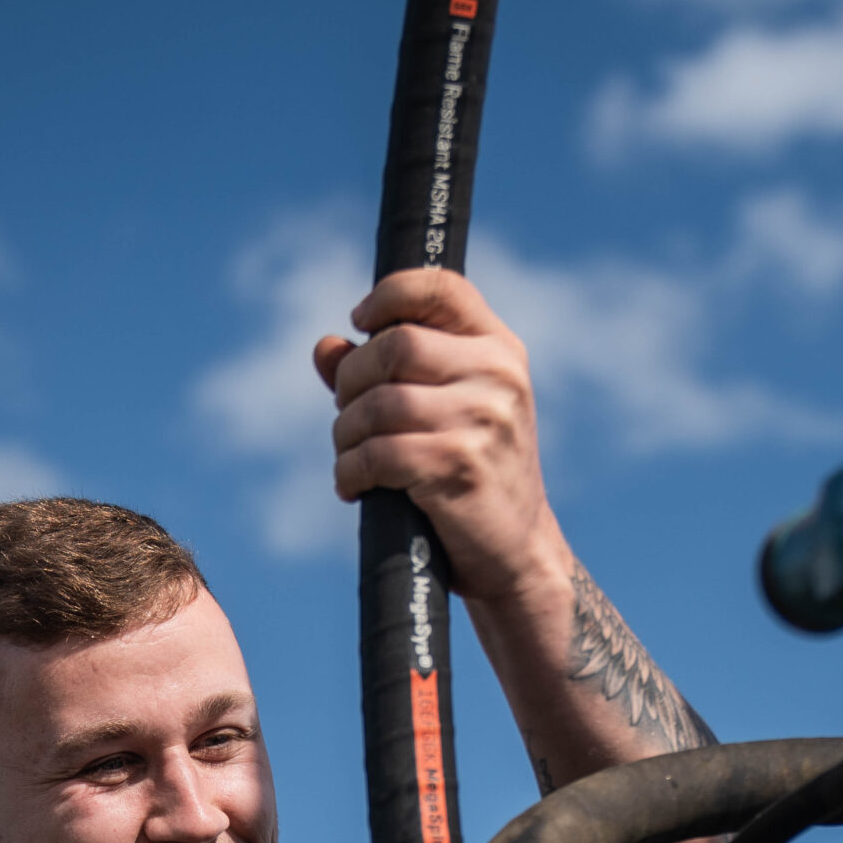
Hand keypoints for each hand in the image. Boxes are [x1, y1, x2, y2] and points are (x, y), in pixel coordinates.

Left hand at [314, 268, 570, 610]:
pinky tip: (353, 487)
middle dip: (352, 381)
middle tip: (347, 418)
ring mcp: (483, 419)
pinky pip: (377, 454)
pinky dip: (350, 471)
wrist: (517, 555)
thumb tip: (325, 347)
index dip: (389, 296)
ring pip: (379, 402)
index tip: (361, 323)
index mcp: (500, 349)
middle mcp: (498, 375)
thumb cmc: (472, 481)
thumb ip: (386, 375)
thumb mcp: (444, 415)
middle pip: (395, 344)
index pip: (440, 288)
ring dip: (346, 434)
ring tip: (350, 458)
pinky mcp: (460, 466)